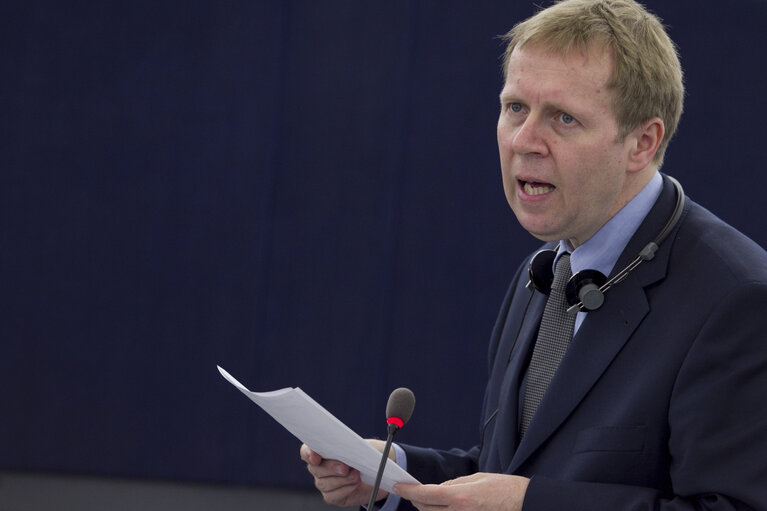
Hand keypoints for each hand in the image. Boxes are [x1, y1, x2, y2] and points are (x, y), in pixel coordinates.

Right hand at [299, 442, 388, 506]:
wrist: (377, 473)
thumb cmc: (367, 455)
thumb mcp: (362, 446)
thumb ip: (351, 445)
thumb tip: (348, 446)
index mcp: (322, 450)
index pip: (306, 451)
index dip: (308, 453)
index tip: (316, 457)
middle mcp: (319, 467)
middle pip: (315, 469)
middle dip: (331, 468)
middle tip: (345, 468)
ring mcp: (324, 483)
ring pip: (324, 483)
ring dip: (342, 479)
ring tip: (356, 475)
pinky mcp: (332, 496)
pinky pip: (332, 496)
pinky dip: (345, 490)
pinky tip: (355, 484)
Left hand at [393, 473, 528, 510]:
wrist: (524, 504)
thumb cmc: (504, 489)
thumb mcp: (477, 479)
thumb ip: (454, 484)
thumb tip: (438, 489)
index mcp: (461, 497)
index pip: (426, 494)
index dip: (408, 490)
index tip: (398, 486)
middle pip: (425, 509)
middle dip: (416, 500)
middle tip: (413, 492)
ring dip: (428, 509)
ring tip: (428, 500)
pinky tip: (443, 507)